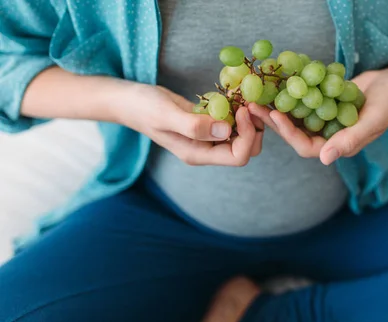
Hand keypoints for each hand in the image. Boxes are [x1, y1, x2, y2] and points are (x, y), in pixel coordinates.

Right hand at [117, 84, 263, 165]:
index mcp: (198, 154)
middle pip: (247, 150)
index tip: (242, 110)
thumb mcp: (166, 114)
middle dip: (255, 128)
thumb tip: (226, 131)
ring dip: (249, 119)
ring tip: (245, 97)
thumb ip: (194, 126)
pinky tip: (236, 95)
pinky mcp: (208, 125)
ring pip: (243, 137)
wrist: (129, 100)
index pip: (238, 156)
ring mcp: (208, 138)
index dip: (247, 135)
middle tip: (250, 102)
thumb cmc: (143, 107)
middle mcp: (206, 150)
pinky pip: (233, 124)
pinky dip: (239, 111)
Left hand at [248, 67, 387, 164]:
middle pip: (294, 132)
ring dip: (276, 106)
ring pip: (295, 117)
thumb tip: (324, 159)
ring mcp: (323, 119)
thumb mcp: (373, 121)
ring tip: (256, 94)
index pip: (307, 146)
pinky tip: (273, 82)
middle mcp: (327, 135)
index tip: (274, 115)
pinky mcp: (321, 102)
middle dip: (274, 120)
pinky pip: (301, 101)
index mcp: (338, 146)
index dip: (289, 133)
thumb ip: (350, 140)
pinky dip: (288, 93)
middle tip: (253, 105)